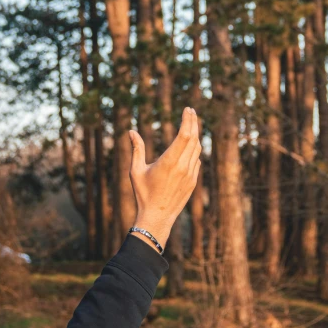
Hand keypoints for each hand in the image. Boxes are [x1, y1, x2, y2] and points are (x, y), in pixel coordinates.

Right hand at [128, 107, 201, 251]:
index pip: (184, 135)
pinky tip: (190, 144)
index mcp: (169, 161)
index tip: (188, 109)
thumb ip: (136, 149)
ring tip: (191, 124)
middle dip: (193, 122)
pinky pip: (197, 160)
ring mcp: (190, 175)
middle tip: (191, 111)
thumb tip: (131, 131)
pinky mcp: (193, 182)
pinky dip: (194, 149)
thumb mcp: (136, 171)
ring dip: (195, 135)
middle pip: (193, 138)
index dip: (188, 120)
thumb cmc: (143, 194)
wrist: (157, 218)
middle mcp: (183, 167)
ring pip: (197, 149)